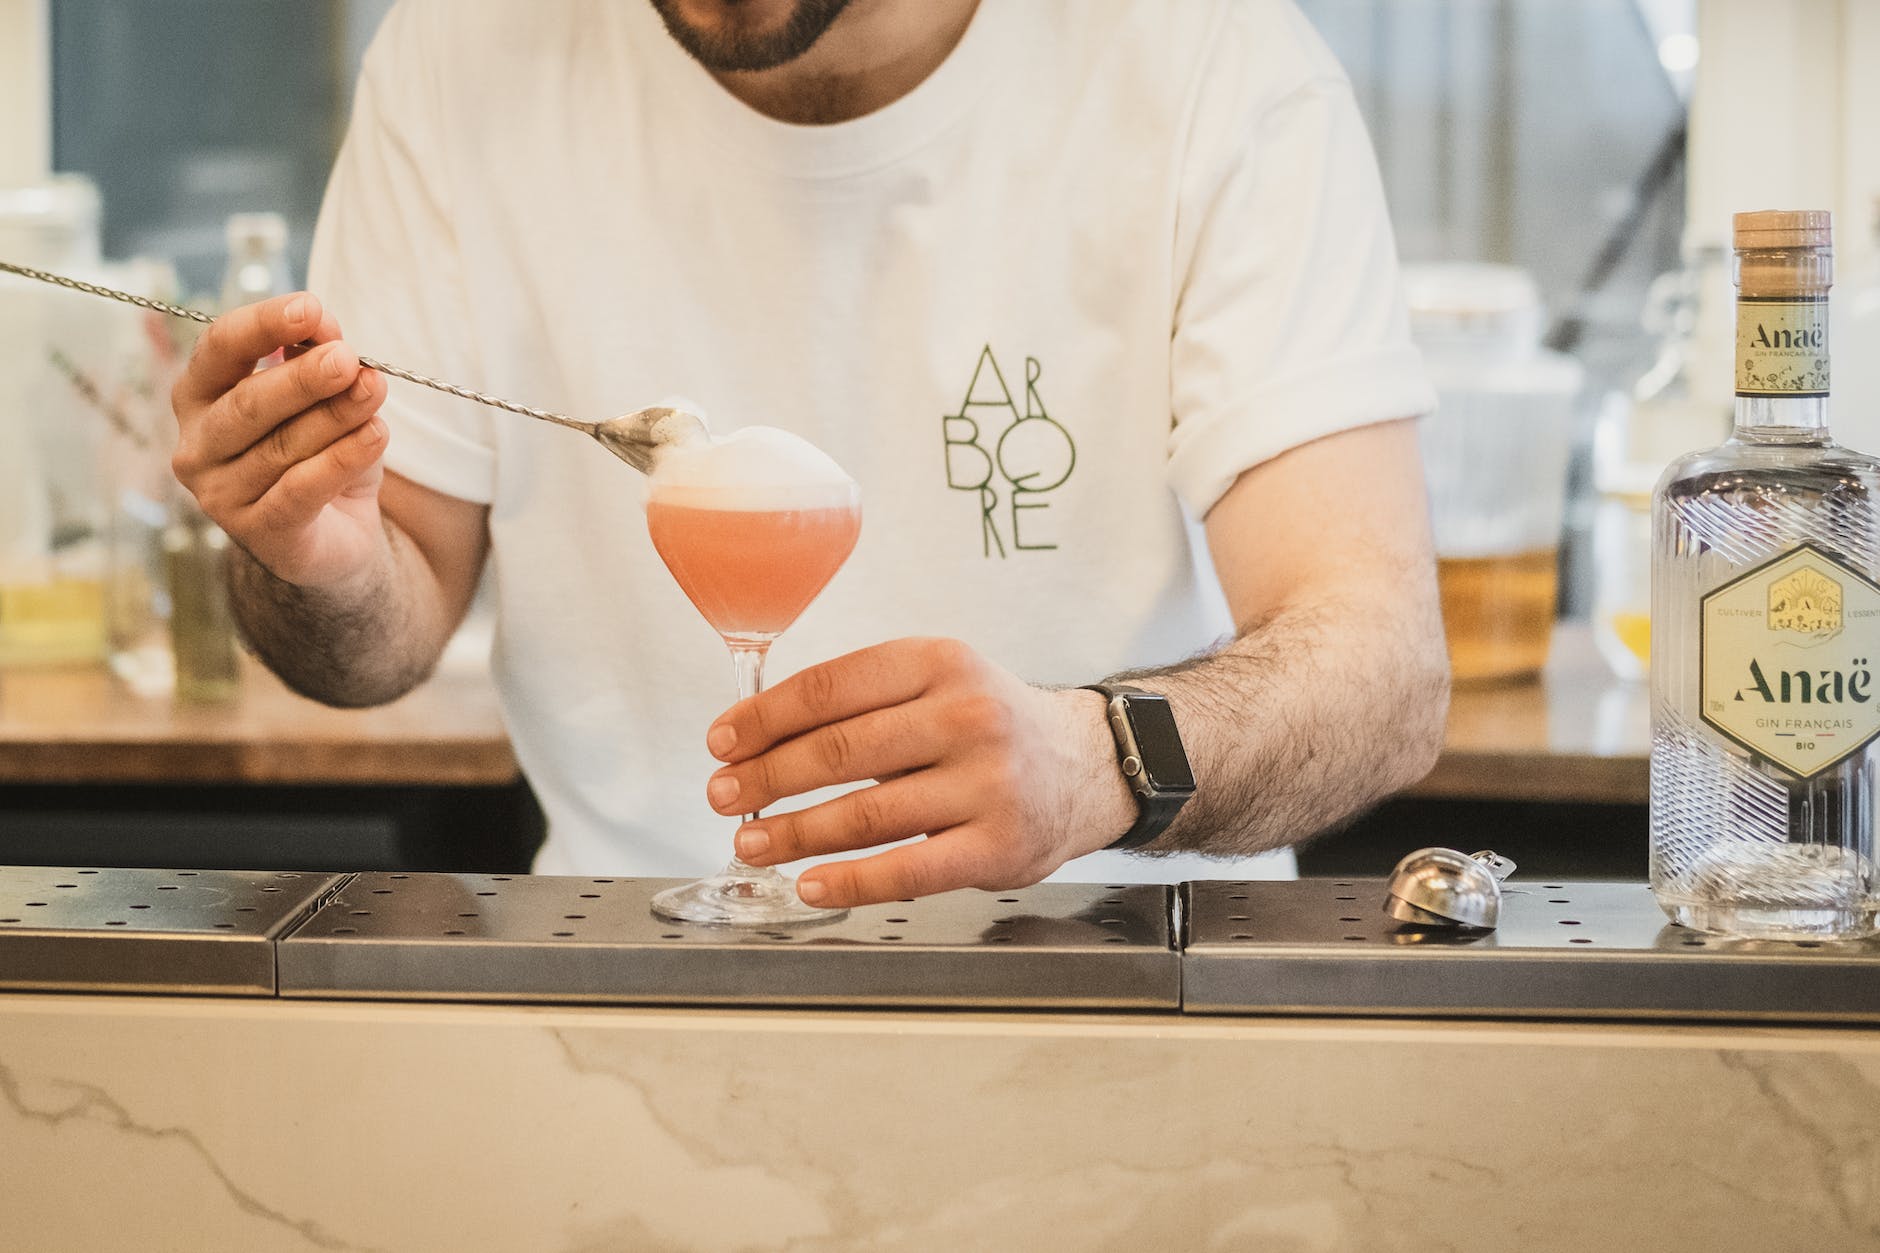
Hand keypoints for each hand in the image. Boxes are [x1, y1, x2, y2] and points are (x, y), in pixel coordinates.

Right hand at [171, 293, 389, 588]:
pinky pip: (301, 490)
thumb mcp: (324, 399)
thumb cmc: (319, 454)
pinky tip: (376, 433)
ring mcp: (220, 494)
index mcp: (200, 396)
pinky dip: (342, 458)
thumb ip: (318, 357)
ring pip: (281, 447)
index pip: (220, 349)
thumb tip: (321, 322)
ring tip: (376, 389)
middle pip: (247, 403)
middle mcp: (198, 444)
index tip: (310, 306)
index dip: (262, 325)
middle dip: (301, 377)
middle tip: (348, 358)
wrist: (337, 536)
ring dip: (335, 415)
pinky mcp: (258, 532)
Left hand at [704, 638, 1138, 907]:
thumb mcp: (939, 682)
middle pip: (838, 751)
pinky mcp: (997, 845)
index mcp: (939, 662)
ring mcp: (986, 783)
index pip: (830, 688)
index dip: (764, 718)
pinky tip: (809, 882)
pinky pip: (905, 870)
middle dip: (765, 778)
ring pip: (863, 814)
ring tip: (752, 843)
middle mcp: (965, 715)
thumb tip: (759, 737)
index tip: (723, 741)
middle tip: (723, 797)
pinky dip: (847, 880)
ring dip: (792, 833)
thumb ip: (863, 701)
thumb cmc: (993, 727)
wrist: (1086, 766)